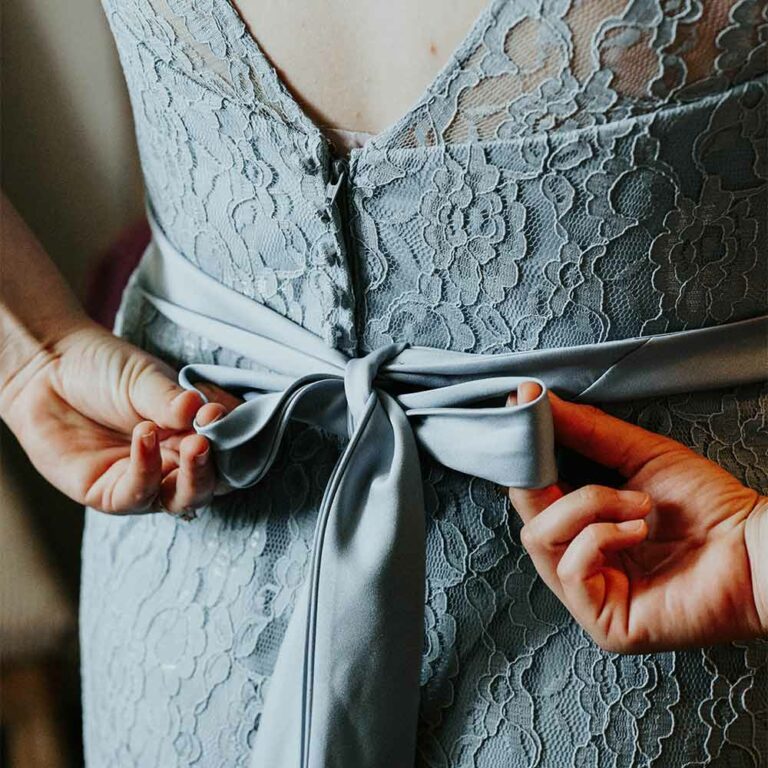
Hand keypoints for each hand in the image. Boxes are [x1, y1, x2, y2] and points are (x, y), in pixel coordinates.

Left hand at [1, 320, 236, 515]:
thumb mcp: (146, 379)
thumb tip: (205, 411)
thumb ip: (174, 401)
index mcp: (193, 433)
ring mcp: (146, 480)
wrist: (47, 370)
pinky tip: (144, 435)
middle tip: (208, 439)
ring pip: (184, 500)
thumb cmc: (103, 370)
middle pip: (214, 483)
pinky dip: (147, 469)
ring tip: (192, 444)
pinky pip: (138, 495)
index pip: (229, 450)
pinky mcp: (110, 494)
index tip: (220, 412)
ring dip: (194, 476)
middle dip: (217, 466)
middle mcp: (175, 461)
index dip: (233, 439)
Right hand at [508, 382, 767, 652]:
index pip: (532, 490)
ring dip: (586, 506)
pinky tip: (636, 532)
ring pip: (540, 539)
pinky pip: (571, 569)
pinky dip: (601, 538)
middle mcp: (580, 557)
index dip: (523, 451)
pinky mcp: (604, 621)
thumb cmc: (711, 507)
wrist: (758, 548)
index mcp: (584, 524)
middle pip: (527, 514)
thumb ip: (588, 430)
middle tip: (557, 447)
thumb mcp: (641, 454)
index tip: (522, 404)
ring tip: (635, 504)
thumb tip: (543, 402)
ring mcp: (589, 593)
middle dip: (541, 474)